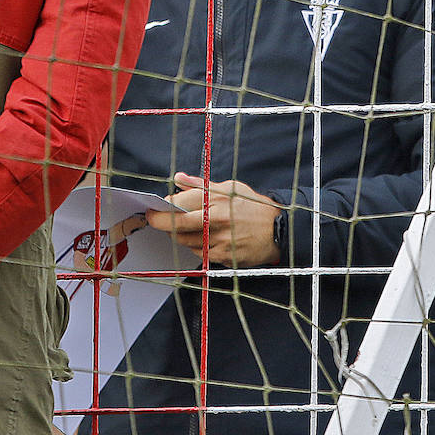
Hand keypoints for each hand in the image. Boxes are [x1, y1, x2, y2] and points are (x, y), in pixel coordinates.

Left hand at [145, 172, 282, 266]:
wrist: (279, 231)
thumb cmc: (254, 207)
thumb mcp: (231, 187)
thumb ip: (201, 184)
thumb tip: (179, 178)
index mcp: (215, 199)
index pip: (177, 203)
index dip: (163, 206)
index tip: (157, 206)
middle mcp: (214, 220)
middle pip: (175, 225)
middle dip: (159, 222)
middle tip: (154, 218)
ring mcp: (217, 241)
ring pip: (184, 240)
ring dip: (179, 234)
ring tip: (185, 226)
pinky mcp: (221, 257)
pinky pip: (198, 252)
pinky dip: (195, 245)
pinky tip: (203, 237)